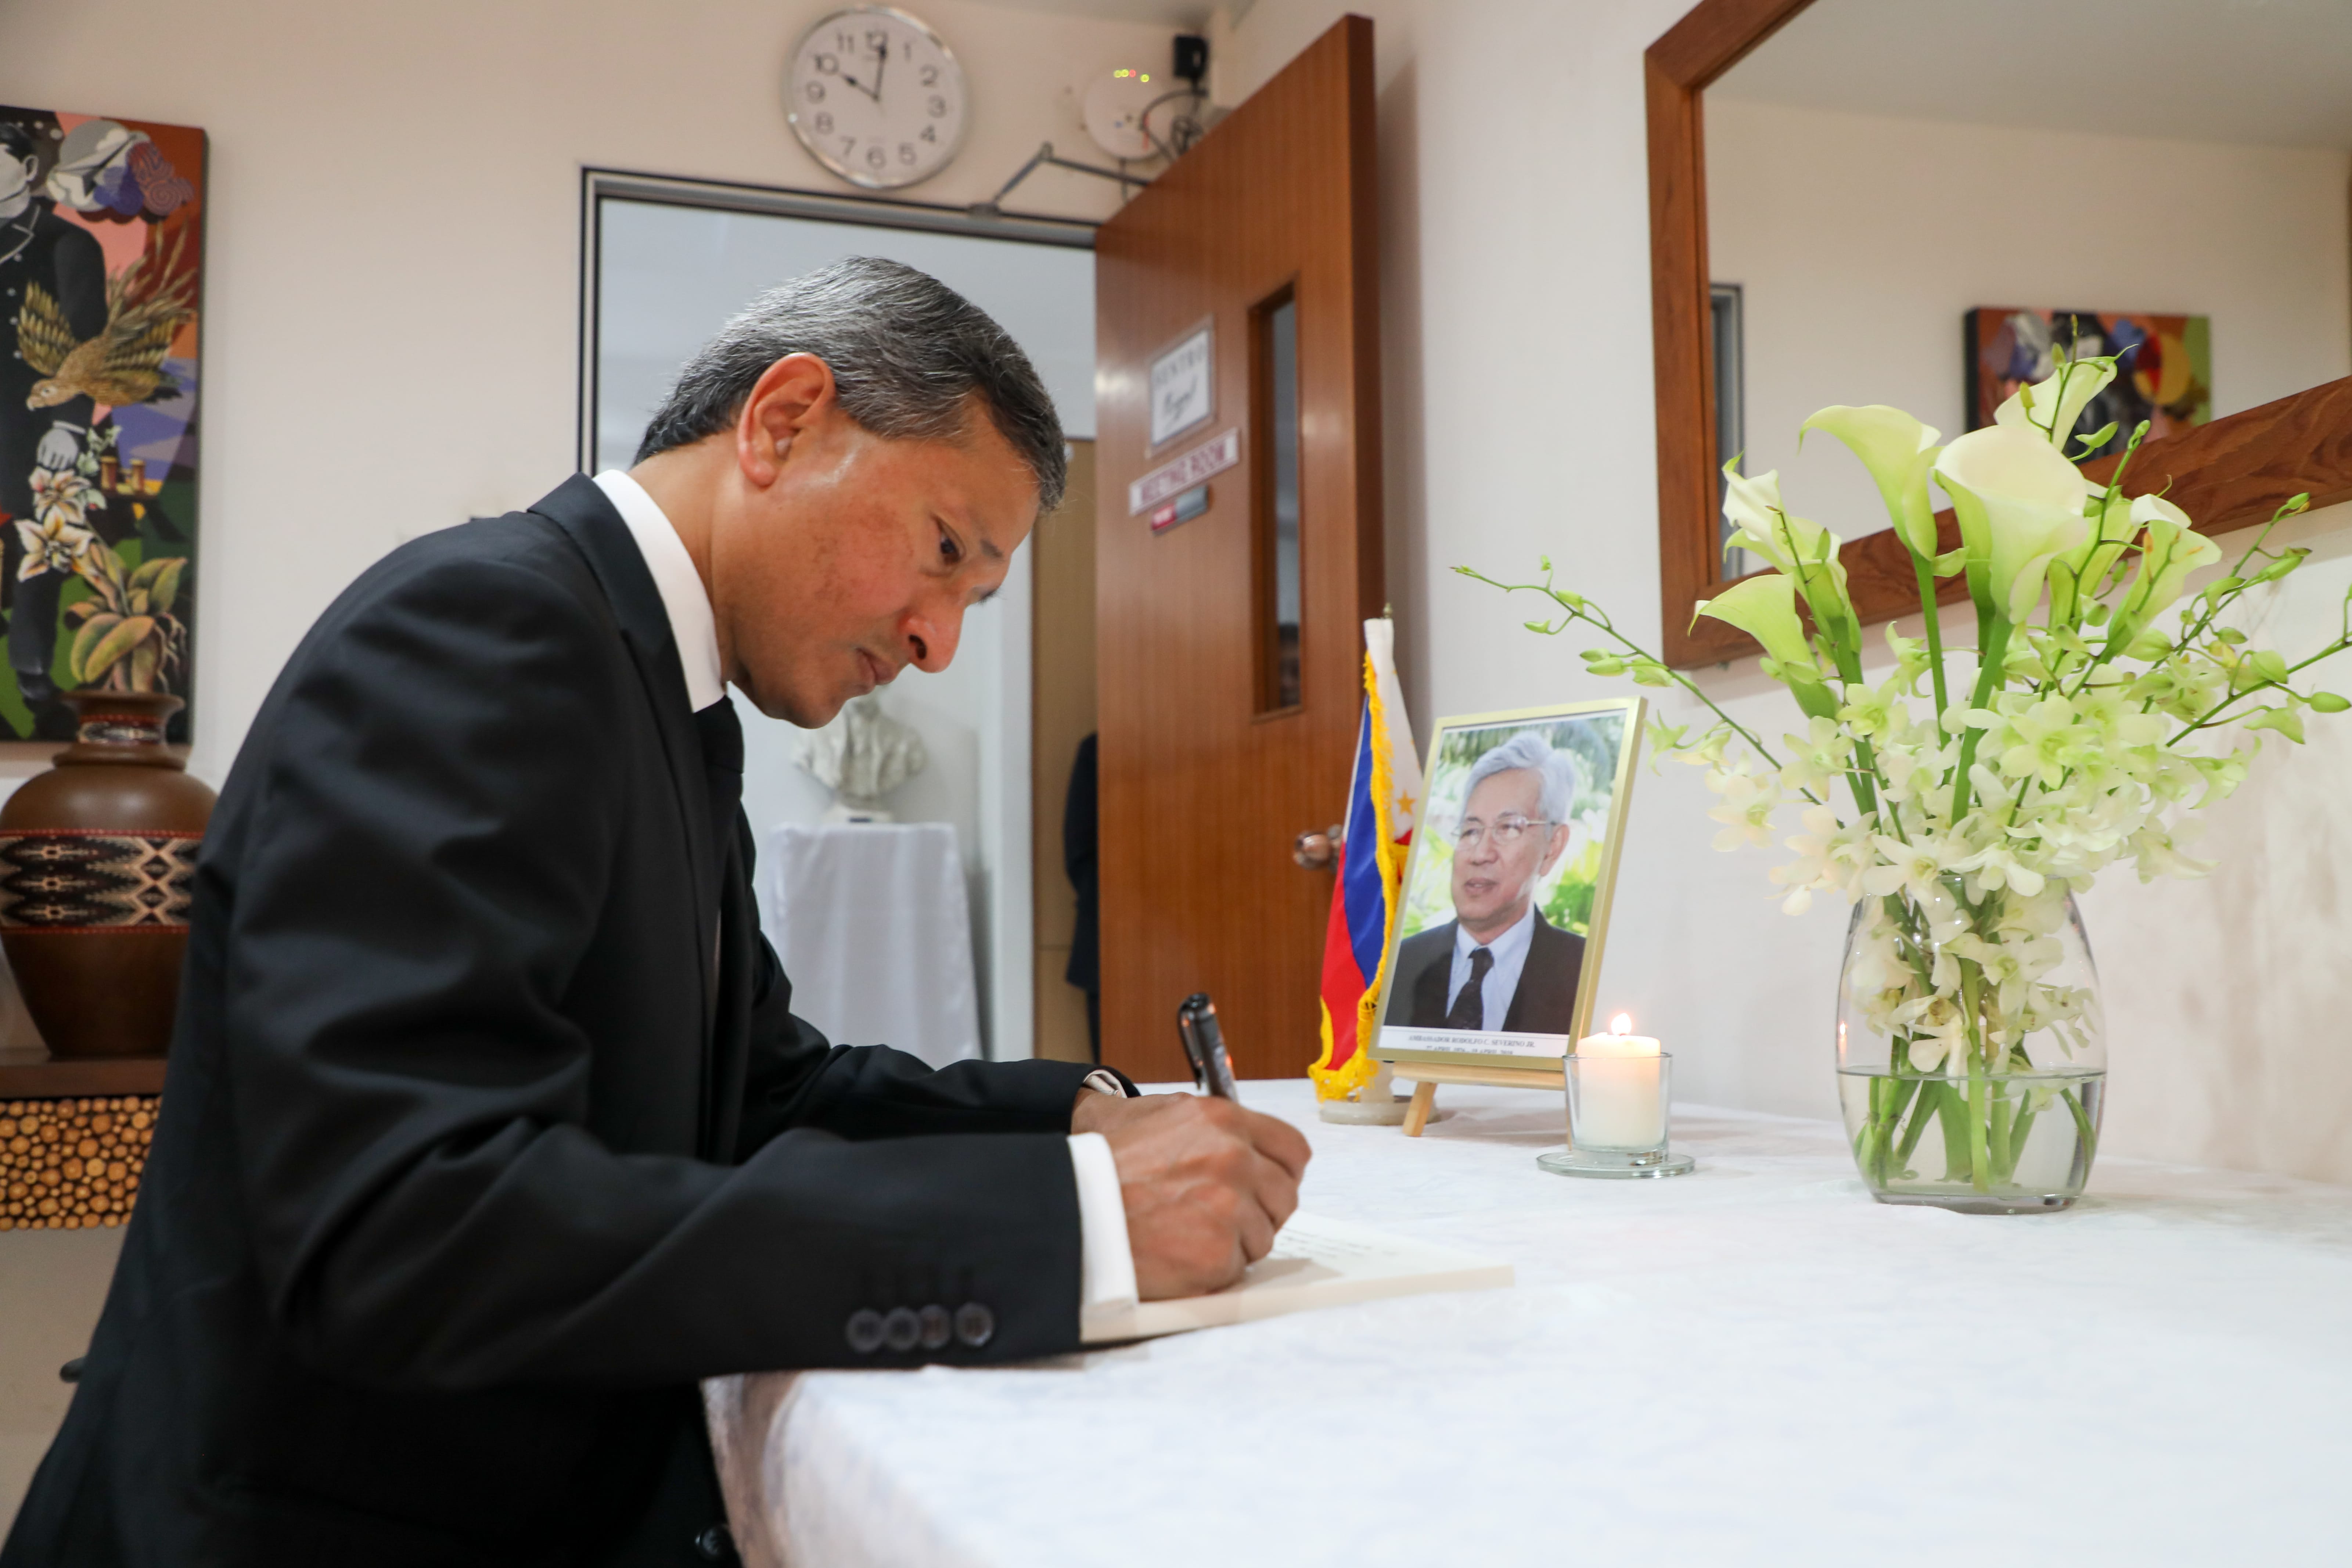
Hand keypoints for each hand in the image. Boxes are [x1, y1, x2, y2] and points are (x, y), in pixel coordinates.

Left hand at [35, 426, 79, 471]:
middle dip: (51, 466)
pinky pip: (69, 465)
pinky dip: (65, 465)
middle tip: (51, 464)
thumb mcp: (44, 442)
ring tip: (56, 464)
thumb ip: (40, 453)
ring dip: (58, 467)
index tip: (45, 463)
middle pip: (54, 466)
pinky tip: (63, 460)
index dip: (45, 464)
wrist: (68, 431)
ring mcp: (68, 453)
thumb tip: (40, 464)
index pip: (46, 463)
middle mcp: (60, 451)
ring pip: (62, 467)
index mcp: (51, 447)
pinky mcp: (74, 455)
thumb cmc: (52, 438)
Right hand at [1078, 1093, 1310, 1299]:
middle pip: (1284, 1196)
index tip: (1269, 1185)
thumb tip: (1240, 1136)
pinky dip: (1213, 1270)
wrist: (1069, 1203)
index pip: (1291, 1150)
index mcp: (1223, 1121)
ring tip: (1187, 1233)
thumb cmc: (1103, 1161)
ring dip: (1234, 1242)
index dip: (1281, 1172)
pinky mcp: (1217, 1254)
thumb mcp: (1154, 1114)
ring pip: (1262, 1237)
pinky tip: (1179, 1254)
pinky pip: (1237, 1269)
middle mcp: (1233, 1159)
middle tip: (1222, 1218)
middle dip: (1260, 1211)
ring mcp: (1229, 1208)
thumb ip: (1206, 1122)